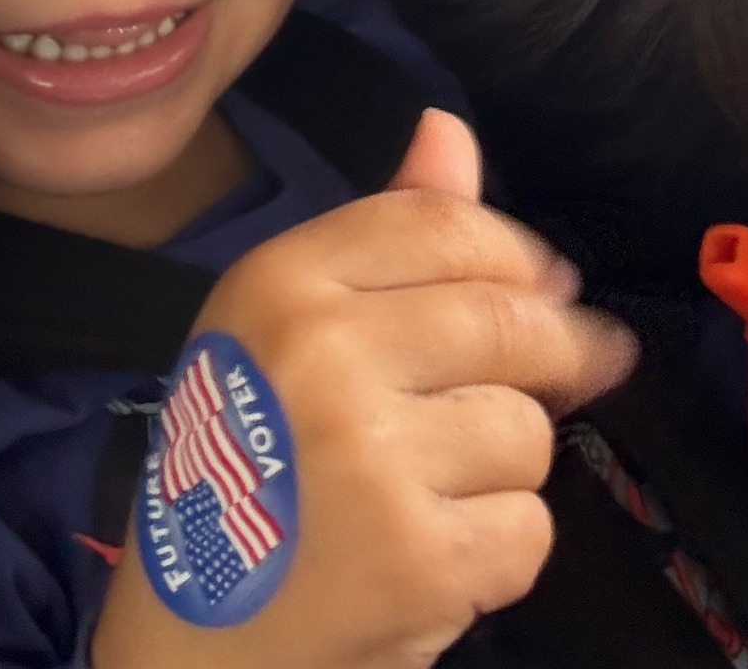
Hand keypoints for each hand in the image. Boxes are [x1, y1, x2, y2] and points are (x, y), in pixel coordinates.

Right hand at [92, 110, 636, 668]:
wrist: (188, 651)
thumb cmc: (246, 475)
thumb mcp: (289, 334)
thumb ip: (386, 232)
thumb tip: (450, 129)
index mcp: (281, 281)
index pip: (446, 226)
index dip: (516, 255)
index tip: (551, 286)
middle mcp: (321, 352)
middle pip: (507, 318)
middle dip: (553, 354)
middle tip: (560, 379)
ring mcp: (369, 455)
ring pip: (525, 427)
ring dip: (506, 469)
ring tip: (434, 494)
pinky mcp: (415, 555)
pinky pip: (529, 526)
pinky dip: (500, 554)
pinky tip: (436, 562)